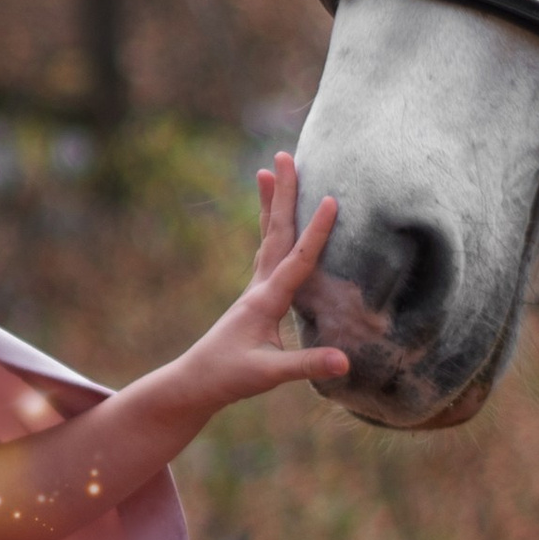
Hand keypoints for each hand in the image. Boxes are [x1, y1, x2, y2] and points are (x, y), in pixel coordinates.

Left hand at [176, 152, 350, 414]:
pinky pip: (267, 253)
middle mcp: (258, 288)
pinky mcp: (255, 298)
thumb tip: (344, 360)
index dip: (316, 231)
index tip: (332, 198)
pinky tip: (276, 224)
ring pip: (267, 238)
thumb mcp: (268, 374)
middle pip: (275, 232)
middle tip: (284, 155)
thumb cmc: (228, 378)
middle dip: (282, 194)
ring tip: (268, 171)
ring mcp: (255, 290)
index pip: (297, 259)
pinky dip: (273, 230)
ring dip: (271, 204)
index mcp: (265, 301)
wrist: (194, 383)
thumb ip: (306, 364)